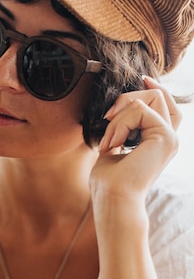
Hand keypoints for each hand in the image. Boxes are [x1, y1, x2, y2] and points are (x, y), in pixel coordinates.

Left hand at [90, 76, 180, 204]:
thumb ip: (120, 128)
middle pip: (159, 95)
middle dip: (127, 99)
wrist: (113, 200)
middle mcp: (170, 138)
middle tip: (107, 119)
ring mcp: (171, 137)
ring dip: (120, 116)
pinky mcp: (166, 137)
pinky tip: (113, 145)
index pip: (164, 104)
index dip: (155, 87)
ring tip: (109, 142)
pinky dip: (120, 124)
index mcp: (159, 141)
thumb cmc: (108, 182)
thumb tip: (117, 109)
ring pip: (150, 98)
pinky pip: (141, 109)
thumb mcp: (113, 147)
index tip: (141, 79)